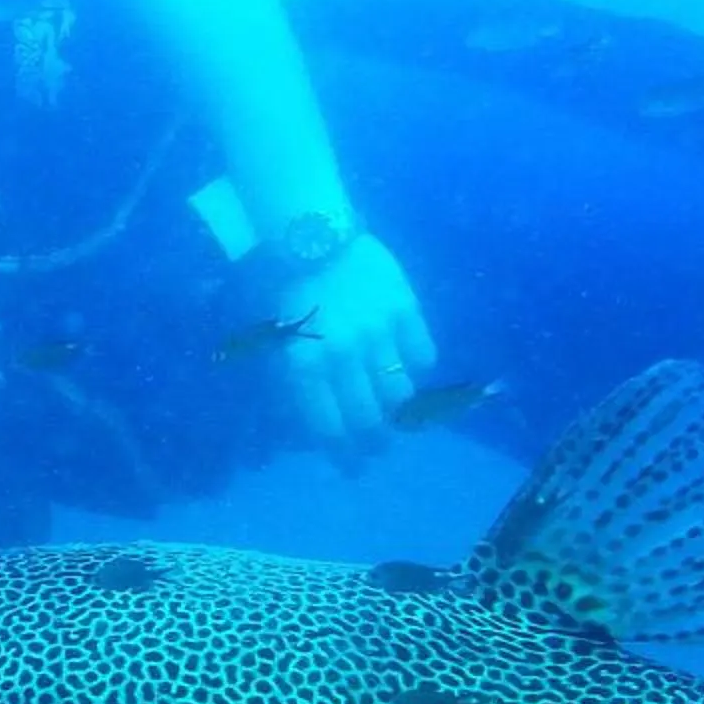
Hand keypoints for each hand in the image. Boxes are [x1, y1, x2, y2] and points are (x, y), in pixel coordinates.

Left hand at [275, 232, 435, 449]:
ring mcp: (377, 332)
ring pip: (401, 394)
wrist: (313, 235)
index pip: (329, 427)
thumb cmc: (291, 292)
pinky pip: (423, 355)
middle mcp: (342, 355)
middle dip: (376, 444)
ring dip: (402, 414)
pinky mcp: (405, 309)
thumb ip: (300, 383)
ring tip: (400, 418)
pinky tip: (408, 368)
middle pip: (370, 419)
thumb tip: (325, 426)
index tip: (352, 468)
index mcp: (305, 364)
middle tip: (378, 449)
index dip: (343, 456)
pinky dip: (417, 368)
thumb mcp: (280, 342)